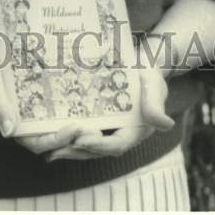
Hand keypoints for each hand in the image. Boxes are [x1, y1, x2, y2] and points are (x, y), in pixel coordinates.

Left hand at [31, 57, 174, 162]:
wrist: (141, 63)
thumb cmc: (148, 72)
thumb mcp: (153, 84)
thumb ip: (155, 104)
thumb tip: (165, 124)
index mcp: (137, 130)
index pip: (116, 144)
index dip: (99, 145)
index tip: (81, 140)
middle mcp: (122, 133)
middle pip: (98, 150)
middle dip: (77, 152)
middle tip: (56, 150)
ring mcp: (110, 129)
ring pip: (89, 146)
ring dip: (70, 149)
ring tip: (50, 150)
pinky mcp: (100, 121)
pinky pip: (84, 133)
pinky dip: (69, 138)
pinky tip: (52, 137)